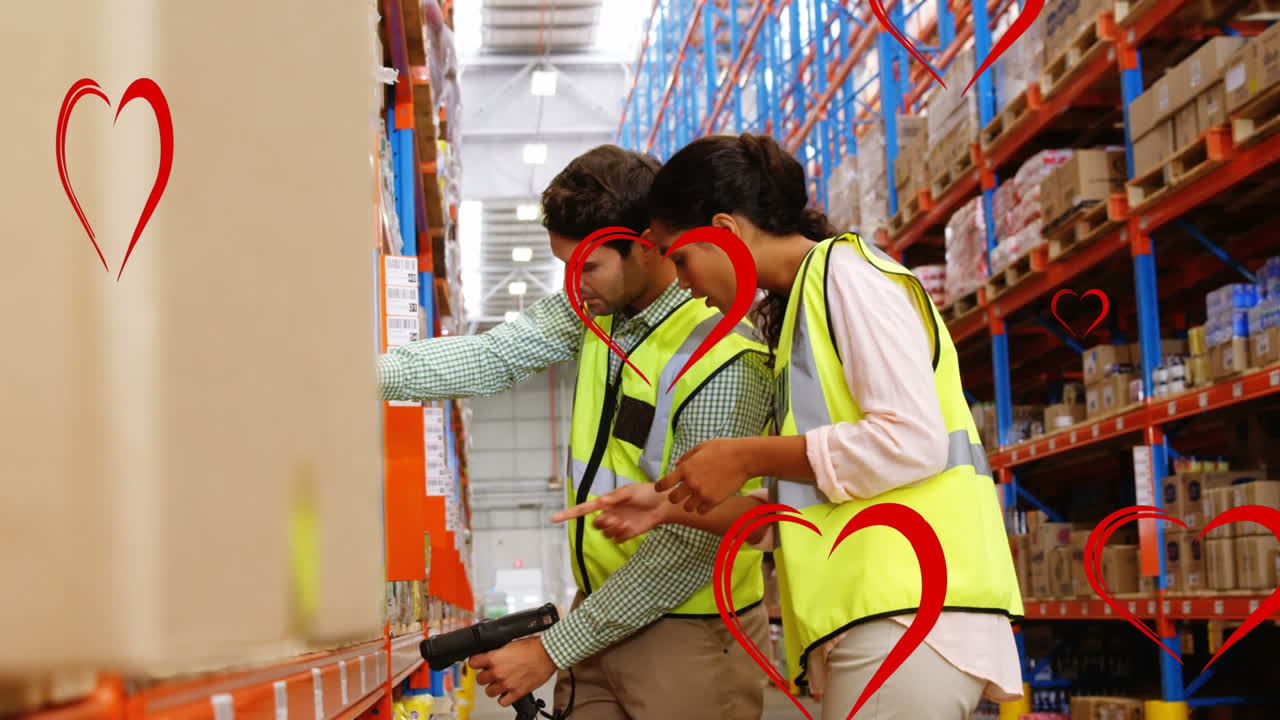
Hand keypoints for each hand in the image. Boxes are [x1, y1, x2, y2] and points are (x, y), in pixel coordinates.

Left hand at [468, 637, 556, 706]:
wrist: (548, 654)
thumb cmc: (533, 647)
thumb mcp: (510, 644)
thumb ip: (498, 653)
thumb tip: (491, 656)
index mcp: (494, 658)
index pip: (472, 663)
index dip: (475, 662)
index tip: (478, 663)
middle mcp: (498, 672)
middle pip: (479, 680)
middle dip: (485, 676)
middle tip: (492, 673)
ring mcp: (507, 684)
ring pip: (489, 692)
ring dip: (494, 687)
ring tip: (501, 682)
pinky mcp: (517, 693)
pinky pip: (502, 702)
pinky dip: (504, 698)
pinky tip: (507, 691)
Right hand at [550, 483, 670, 542]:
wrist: (662, 505)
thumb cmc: (646, 493)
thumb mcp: (629, 491)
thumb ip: (614, 498)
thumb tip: (599, 502)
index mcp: (605, 502)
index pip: (582, 509)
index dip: (568, 514)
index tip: (553, 519)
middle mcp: (608, 514)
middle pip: (595, 525)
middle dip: (602, 523)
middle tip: (614, 518)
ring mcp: (616, 525)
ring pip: (605, 533)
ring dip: (613, 529)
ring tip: (626, 522)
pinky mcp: (625, 534)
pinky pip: (617, 539)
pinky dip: (622, 534)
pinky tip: (632, 526)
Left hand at [654, 438, 752, 512]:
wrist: (744, 458)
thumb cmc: (723, 449)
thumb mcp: (701, 447)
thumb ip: (686, 457)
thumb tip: (675, 466)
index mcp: (686, 468)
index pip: (663, 483)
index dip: (659, 487)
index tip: (661, 488)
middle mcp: (691, 483)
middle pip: (673, 499)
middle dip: (674, 497)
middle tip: (679, 494)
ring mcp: (703, 493)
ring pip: (687, 508)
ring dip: (689, 504)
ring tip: (695, 498)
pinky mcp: (714, 501)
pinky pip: (701, 511)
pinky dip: (702, 508)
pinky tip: (706, 501)